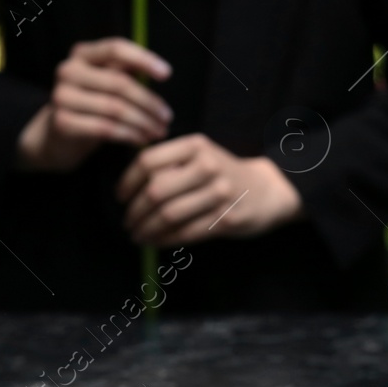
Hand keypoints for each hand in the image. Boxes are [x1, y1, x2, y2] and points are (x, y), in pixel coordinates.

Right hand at [16, 39, 171, 171]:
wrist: (56, 136)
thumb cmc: (90, 104)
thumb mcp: (104, 82)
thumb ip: (125, 72)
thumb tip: (161, 72)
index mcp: (81, 54)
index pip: (115, 48)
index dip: (143, 59)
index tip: (166, 74)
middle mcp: (68, 70)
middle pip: (119, 83)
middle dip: (149, 102)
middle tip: (167, 117)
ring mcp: (62, 96)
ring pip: (114, 108)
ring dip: (142, 122)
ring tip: (158, 131)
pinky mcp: (62, 122)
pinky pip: (104, 128)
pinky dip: (128, 135)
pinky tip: (141, 139)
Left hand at [116, 133, 302, 244]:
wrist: (266, 189)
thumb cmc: (222, 172)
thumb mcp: (199, 155)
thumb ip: (169, 162)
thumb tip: (127, 184)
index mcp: (195, 145)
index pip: (149, 161)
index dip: (128, 181)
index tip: (121, 196)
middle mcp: (207, 165)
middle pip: (156, 190)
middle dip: (135, 210)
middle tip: (127, 221)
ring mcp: (219, 193)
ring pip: (169, 214)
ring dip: (146, 228)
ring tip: (136, 234)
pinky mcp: (226, 219)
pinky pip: (185, 232)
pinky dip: (164, 240)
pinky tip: (154, 241)